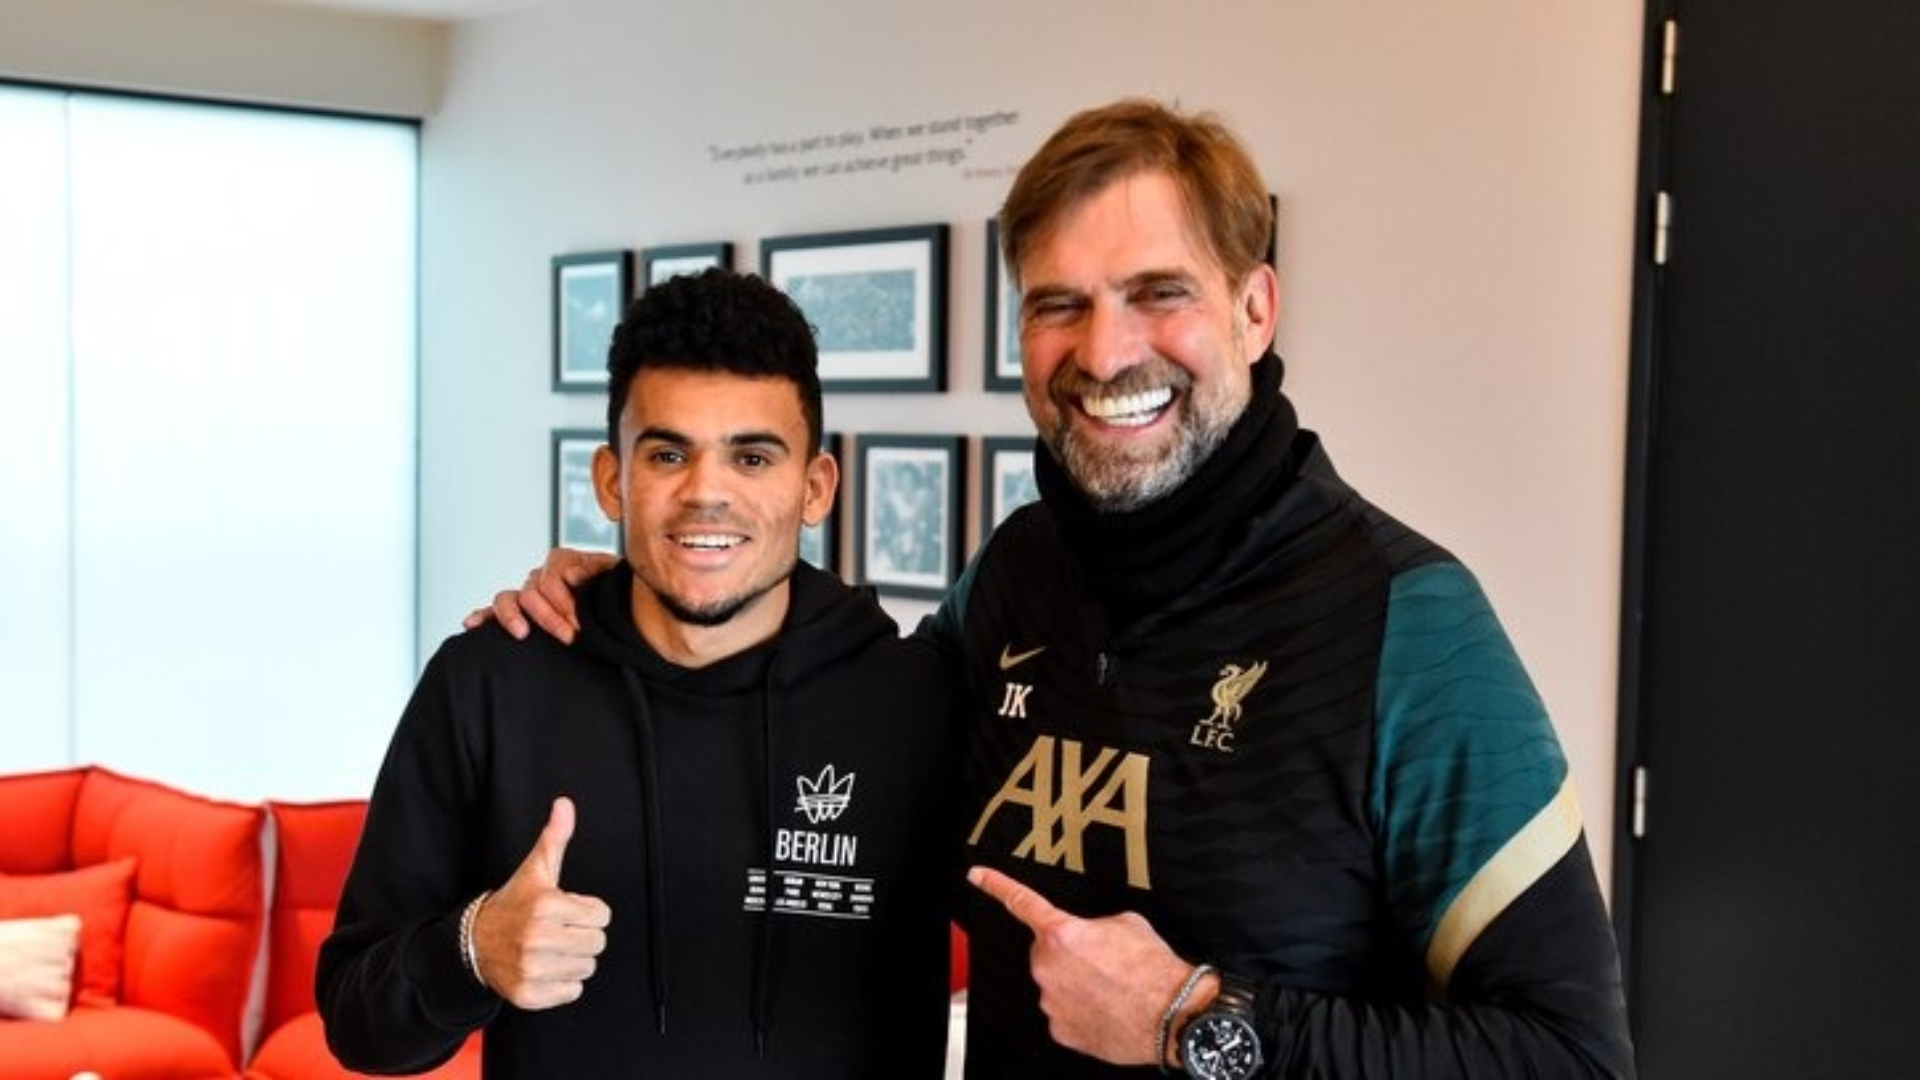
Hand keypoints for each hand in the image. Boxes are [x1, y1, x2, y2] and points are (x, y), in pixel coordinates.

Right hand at [461, 548, 617, 642]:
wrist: (622, 604)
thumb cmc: (616, 589)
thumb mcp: (614, 574)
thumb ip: (596, 569)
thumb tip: (573, 576)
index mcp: (563, 562)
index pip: (552, 578)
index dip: (564, 602)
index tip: (578, 624)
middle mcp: (541, 576)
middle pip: (532, 591)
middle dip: (549, 617)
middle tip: (569, 637)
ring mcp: (528, 593)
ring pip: (508, 598)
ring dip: (513, 616)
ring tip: (523, 633)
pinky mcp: (519, 612)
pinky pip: (494, 611)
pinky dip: (482, 616)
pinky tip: (472, 624)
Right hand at [472, 797, 612, 1009]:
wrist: (473, 943)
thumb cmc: (514, 903)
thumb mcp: (535, 870)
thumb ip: (555, 838)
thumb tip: (565, 803)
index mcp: (546, 905)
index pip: (602, 915)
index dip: (587, 911)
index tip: (566, 910)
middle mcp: (538, 938)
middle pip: (597, 942)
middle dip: (582, 935)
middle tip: (559, 930)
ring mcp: (532, 969)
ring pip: (587, 968)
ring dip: (573, 959)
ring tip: (550, 949)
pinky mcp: (528, 994)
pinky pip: (572, 992)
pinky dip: (562, 984)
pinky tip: (544, 969)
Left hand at [968, 865, 1209, 1066]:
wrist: (1172, 1014)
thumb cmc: (1154, 969)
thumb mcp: (1127, 923)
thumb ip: (1095, 924)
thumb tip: (1092, 936)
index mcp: (1061, 933)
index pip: (1021, 901)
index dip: (996, 884)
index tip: (977, 876)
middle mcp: (1048, 967)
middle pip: (1047, 952)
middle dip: (1069, 954)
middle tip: (1104, 961)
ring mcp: (1052, 1002)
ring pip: (1057, 985)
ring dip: (1078, 984)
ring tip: (1113, 988)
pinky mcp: (1061, 1030)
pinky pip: (1065, 1014)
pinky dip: (1082, 1011)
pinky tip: (1108, 1009)